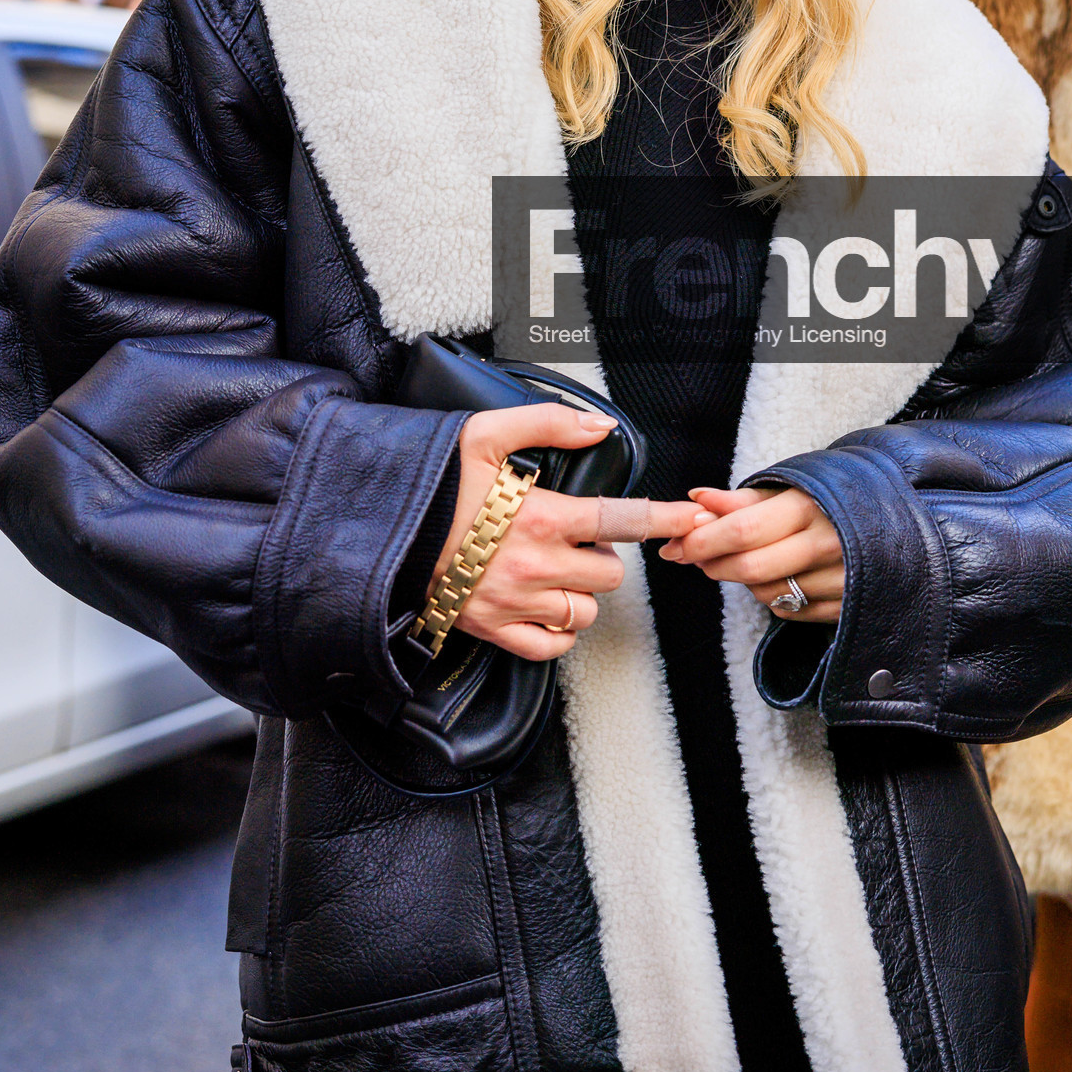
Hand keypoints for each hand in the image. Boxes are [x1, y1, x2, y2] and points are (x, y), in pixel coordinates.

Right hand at [436, 404, 701, 659]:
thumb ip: (547, 425)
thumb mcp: (484, 435)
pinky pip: (550, 646)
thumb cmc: (432, 484)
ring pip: (584, 613)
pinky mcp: (494, 630)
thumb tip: (600, 427)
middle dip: (603, 558)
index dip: (666, 519)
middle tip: (577, 542)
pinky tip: (544, 606)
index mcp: (543, 517)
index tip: (694, 520)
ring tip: (556, 573)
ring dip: (581, 594)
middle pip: (610, 575)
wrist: (378, 533)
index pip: (624, 520)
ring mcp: (516, 603)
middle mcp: (536, 566)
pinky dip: (556, 631)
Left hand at [657, 484, 845, 623]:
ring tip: (743, 558)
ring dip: (741, 579)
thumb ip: (742, 499)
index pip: (745, 529)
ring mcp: (840, 579)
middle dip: (713, 564)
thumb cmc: (828, 500)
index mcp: (811, 507)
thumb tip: (696, 499)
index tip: (678, 544)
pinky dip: (771, 596)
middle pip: (752, 568)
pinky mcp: (846, 605)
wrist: (890, 520)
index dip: (704, 540)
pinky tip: (776, 574)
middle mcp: (829, 544)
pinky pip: (788, 610)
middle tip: (692, 555)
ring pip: (766, 593)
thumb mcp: (789, 488)